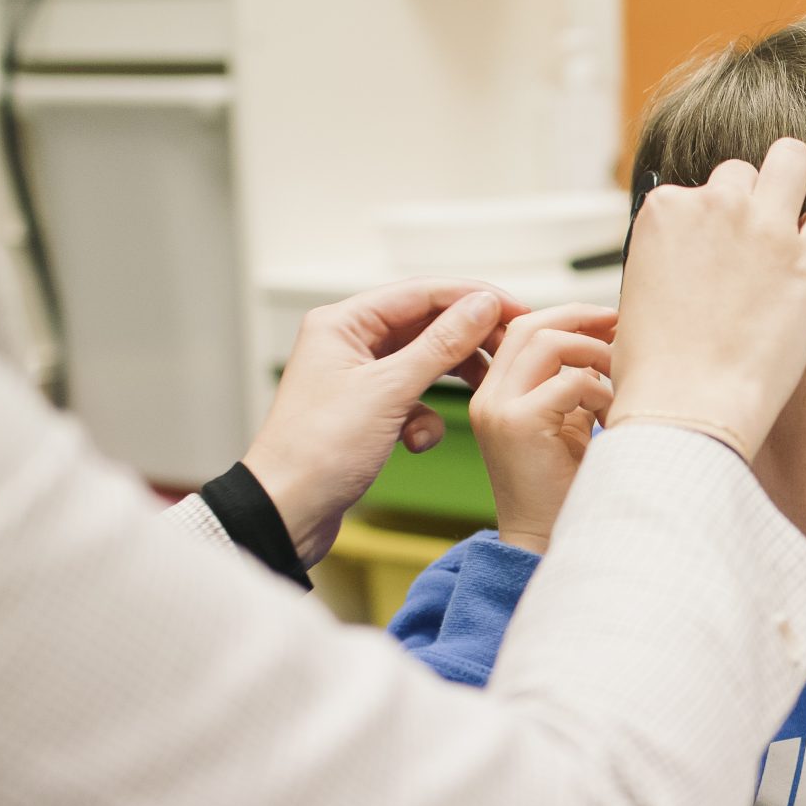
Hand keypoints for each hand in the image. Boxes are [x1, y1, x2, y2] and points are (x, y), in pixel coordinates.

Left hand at [241, 279, 526, 566]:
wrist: (287, 512)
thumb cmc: (319, 450)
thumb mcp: (389, 391)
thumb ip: (441, 345)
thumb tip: (482, 305)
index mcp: (343, 323)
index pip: (422, 292)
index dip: (474, 298)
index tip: (518, 310)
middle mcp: (349, 343)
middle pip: (427, 325)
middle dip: (467, 342)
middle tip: (510, 354)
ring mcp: (359, 378)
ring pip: (424, 364)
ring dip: (450, 382)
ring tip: (480, 394)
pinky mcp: (367, 411)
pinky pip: (413, 399)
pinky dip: (425, 420)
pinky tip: (417, 441)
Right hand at [471, 304, 617, 554]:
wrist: (546, 541)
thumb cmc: (563, 487)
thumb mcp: (568, 422)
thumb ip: (574, 382)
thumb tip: (605, 341)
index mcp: (495, 394)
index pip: (523, 329)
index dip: (568, 315)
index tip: (609, 319)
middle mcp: (488, 398)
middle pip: (532, 326)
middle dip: (582, 317)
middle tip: (622, 326)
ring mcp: (498, 410)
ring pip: (547, 343)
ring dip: (594, 353)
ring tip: (620, 379)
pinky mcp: (518, 425)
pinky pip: (568, 383)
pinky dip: (600, 392)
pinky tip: (612, 417)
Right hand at [608, 137, 805, 459]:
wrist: (687, 409)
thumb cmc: (655, 369)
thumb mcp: (638, 291)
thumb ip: (669, 254)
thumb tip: (695, 255)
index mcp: (664, 210)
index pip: (696, 192)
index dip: (707, 226)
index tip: (712, 258)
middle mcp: (714, 204)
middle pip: (741, 173)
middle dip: (747, 202)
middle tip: (752, 246)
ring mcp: (765, 228)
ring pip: (791, 161)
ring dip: (791, 189)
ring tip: (790, 233)